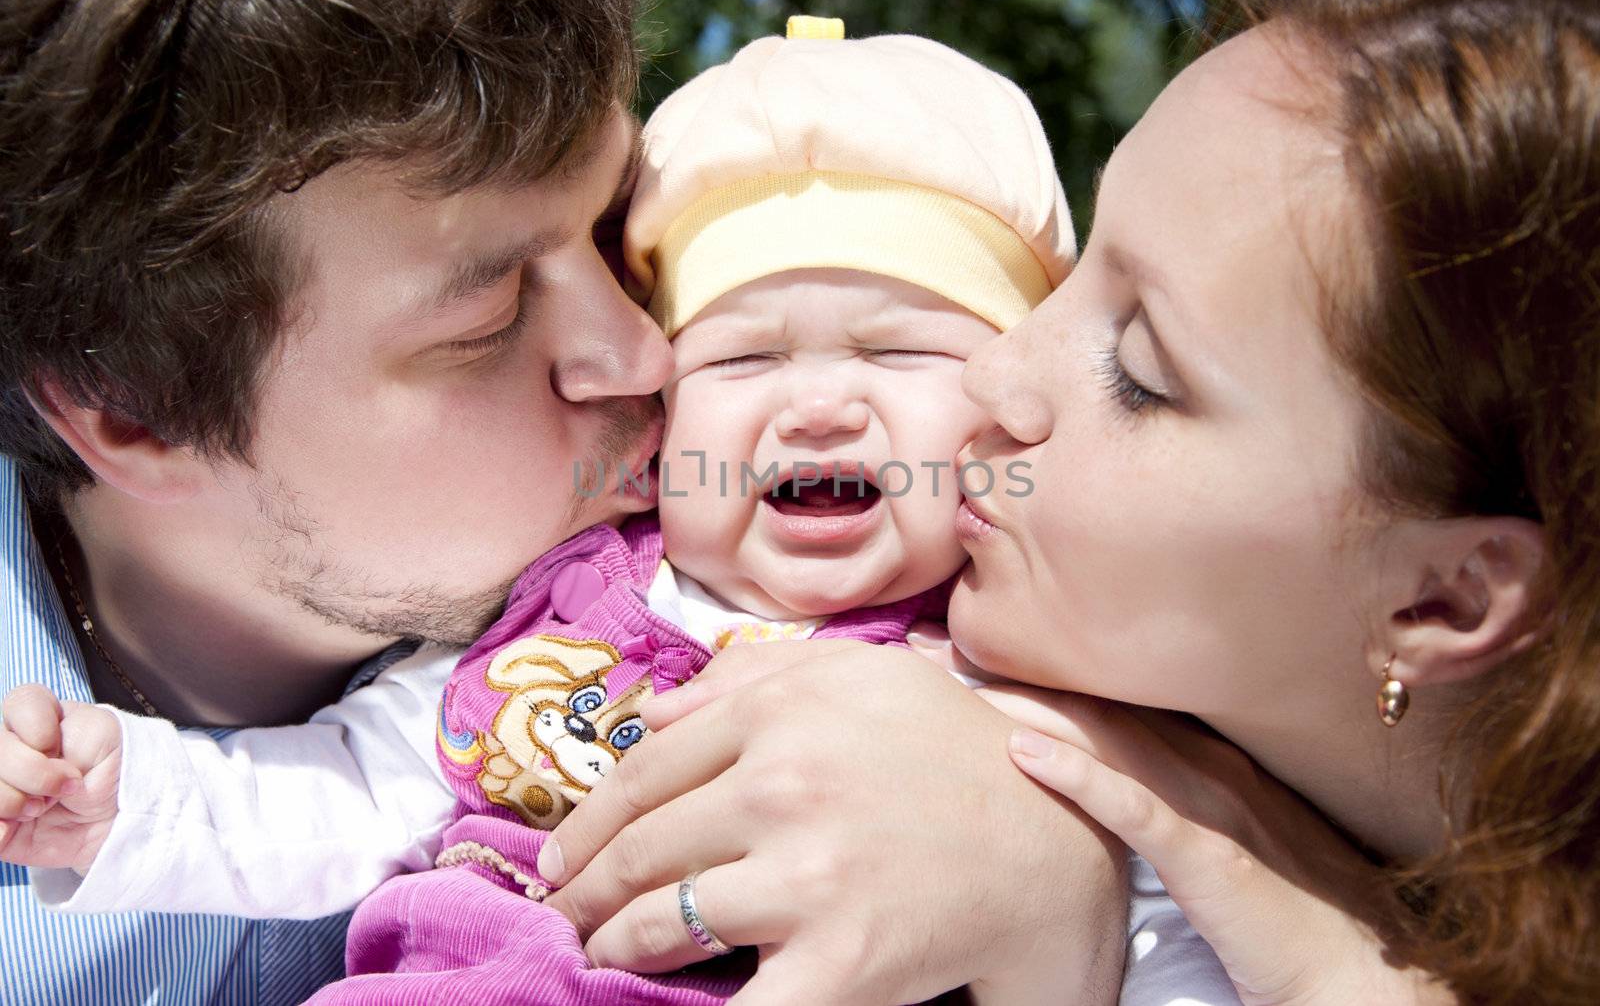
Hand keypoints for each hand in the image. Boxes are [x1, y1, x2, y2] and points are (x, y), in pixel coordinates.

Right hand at [0, 685, 121, 872]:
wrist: (122, 820)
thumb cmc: (114, 771)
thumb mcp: (102, 736)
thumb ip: (65, 732)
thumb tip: (25, 768)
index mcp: (39, 719)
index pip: (19, 703)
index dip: (37, 729)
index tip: (58, 748)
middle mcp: (12, 750)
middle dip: (31, 773)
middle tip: (60, 788)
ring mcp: (2, 785)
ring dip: (12, 802)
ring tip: (39, 810)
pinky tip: (13, 830)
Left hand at [540, 641, 1127, 1005]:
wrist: (1063, 833)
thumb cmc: (958, 748)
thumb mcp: (859, 677)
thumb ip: (747, 679)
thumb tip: (646, 714)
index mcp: (779, 712)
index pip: (644, 771)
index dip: (588, 822)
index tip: (563, 856)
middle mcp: (783, 783)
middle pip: (643, 847)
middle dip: (586, 890)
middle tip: (564, 913)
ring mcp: (808, 874)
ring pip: (665, 919)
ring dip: (614, 946)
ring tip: (596, 954)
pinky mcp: (841, 959)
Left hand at [979, 686, 1453, 1005]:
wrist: (1367, 977)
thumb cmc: (1295, 919)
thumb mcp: (1228, 843)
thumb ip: (1175, 808)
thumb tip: (1111, 793)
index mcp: (1213, 761)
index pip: (1112, 705)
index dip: (1042, 677)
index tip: (969, 657)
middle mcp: (1213, 768)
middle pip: (1100, 709)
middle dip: (1019, 678)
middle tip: (937, 652)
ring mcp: (1216, 809)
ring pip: (1108, 742)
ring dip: (1032, 709)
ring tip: (962, 685)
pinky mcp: (1214, 860)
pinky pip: (1136, 809)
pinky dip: (1079, 777)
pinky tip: (1023, 753)